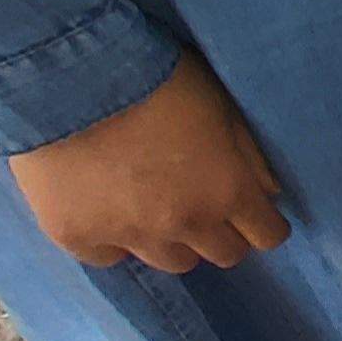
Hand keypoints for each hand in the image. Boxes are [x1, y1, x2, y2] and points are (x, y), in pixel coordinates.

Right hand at [6, 53, 290, 272]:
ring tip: (158, 207)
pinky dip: (116, 240)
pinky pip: (110, 257)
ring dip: (174, 240)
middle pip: (223, 255)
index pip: (267, 236)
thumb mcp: (222, 105)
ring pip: (170, 262)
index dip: (264, 224)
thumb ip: (250, 156)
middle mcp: (182, 225)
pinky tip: (109, 210)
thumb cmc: (158, 78)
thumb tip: (270, 194)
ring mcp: (129, 237)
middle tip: (205, 204)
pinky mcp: (78, 238)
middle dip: (222, 232)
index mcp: (226, 192)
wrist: (71, 79)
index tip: (253, 211)